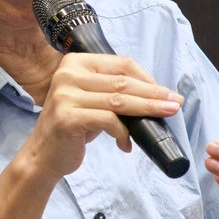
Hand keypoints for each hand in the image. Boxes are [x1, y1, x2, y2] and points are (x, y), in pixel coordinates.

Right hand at [22, 53, 183, 181]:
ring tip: (166, 114)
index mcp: (75, 62)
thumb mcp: (92, 101)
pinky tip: (127, 143)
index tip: (166, 91)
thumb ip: (114, 91)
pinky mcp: (68, 116)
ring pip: (119, 100)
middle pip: (122, 82)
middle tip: (175, 102)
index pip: (121, 64)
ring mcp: (65, 94)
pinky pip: (107, 120)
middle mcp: (68, 74)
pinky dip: (123, 132)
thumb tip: (157, 94)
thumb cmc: (72, 128)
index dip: (147, 77)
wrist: (42, 155)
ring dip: (147, 109)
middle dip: (154, 93)